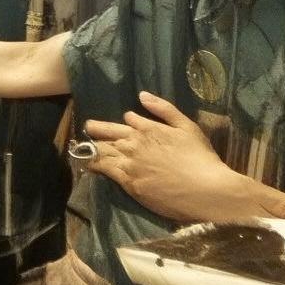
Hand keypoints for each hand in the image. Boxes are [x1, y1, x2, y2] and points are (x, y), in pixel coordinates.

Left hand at [84, 91, 267, 222]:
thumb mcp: (186, 126)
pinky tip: (85, 163)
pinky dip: (93, 165)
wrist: (204, 189)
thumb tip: (142, 95)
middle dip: (96, 129)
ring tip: (80, 146)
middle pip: (108, 134)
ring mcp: (129, 163)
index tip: (115, 124)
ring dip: (90, 147)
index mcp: (148, 128)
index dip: (121, 123)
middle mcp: (134, 143)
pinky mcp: (128, 183)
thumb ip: (163, 109)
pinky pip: (105, 170)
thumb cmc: (200, 157)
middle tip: (88, 127)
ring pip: (102, 151)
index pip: (126, 121)